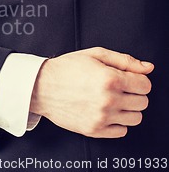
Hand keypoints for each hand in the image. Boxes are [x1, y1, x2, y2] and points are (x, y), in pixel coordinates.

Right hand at [30, 47, 153, 137]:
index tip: (128, 80)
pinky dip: (117, 122)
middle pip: (143, 102)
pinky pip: (122, 131)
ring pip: (135, 118)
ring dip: (127, 109)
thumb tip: (147, 68)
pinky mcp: (94, 130)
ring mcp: (102, 117)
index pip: (145, 85)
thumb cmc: (65, 69)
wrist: (40, 86)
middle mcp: (108, 99)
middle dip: (134, 94)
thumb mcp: (94, 55)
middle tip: (118, 89)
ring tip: (112, 101)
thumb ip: (124, 60)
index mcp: (110, 79)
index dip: (138, 80)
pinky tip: (105, 112)